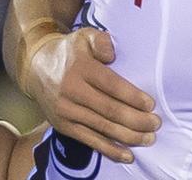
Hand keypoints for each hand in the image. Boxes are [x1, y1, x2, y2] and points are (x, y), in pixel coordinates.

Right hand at [26, 28, 160, 162]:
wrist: (35, 66)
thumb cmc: (70, 50)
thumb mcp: (84, 36)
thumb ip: (101, 41)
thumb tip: (112, 55)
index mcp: (81, 69)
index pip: (111, 85)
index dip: (132, 96)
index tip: (151, 104)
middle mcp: (72, 92)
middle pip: (109, 110)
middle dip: (136, 120)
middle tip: (156, 123)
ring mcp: (67, 112)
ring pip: (103, 128)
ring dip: (128, 136)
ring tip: (149, 138)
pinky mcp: (64, 126)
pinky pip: (90, 141)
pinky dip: (110, 150)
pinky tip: (128, 155)